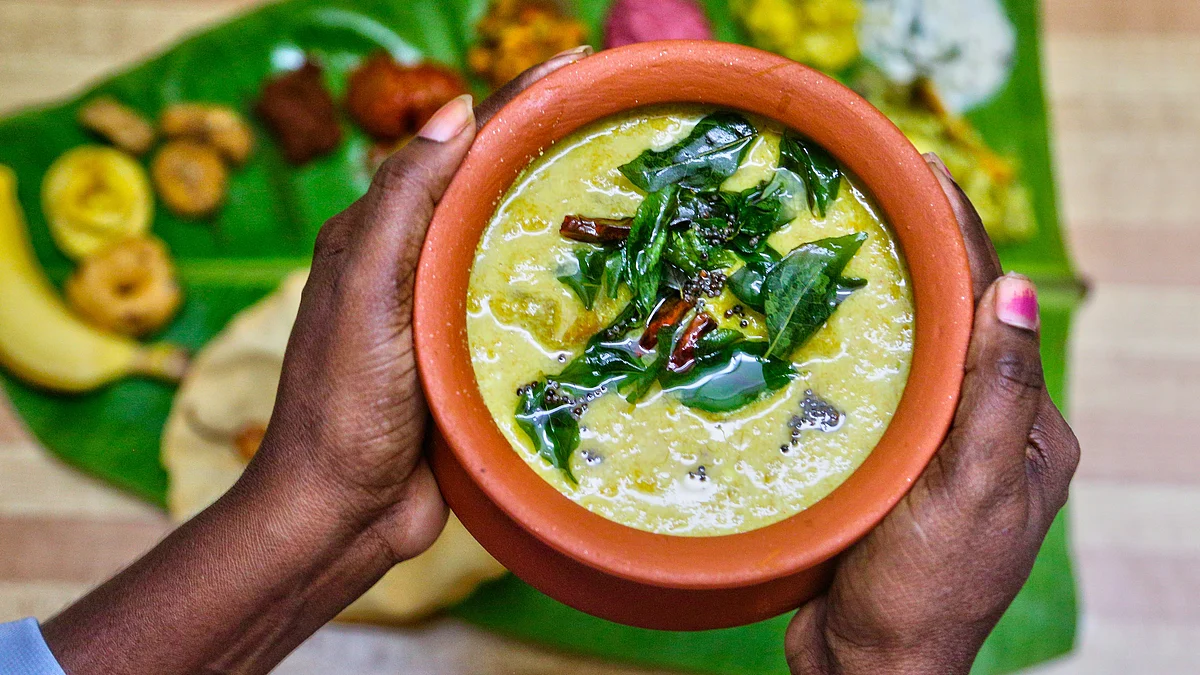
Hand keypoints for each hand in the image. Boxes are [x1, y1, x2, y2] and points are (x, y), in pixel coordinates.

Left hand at [248, 45, 596, 562]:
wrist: (341, 513)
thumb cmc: (343, 402)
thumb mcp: (363, 292)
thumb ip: (401, 205)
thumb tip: (454, 111)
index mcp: (378, 235)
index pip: (454, 149)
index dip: (514, 103)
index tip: (577, 68)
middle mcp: (412, 266)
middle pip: (489, 191)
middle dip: (548, 150)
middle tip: (619, 125)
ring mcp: (445, 316)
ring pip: (512, 252)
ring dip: (564, 220)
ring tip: (632, 197)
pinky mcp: (473, 362)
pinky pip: (524, 313)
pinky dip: (564, 291)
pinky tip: (611, 288)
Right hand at [784, 155, 1080, 673]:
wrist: (873, 667)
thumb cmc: (928, 586)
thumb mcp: (973, 486)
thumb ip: (997, 392)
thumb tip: (1016, 290)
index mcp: (1027, 430)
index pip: (997, 311)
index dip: (964, 237)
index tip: (924, 172)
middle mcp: (988, 433)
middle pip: (958, 323)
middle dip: (924, 253)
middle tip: (873, 191)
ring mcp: (937, 451)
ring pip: (914, 356)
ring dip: (886, 298)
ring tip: (841, 240)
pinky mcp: (890, 469)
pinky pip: (878, 394)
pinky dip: (855, 352)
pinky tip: (814, 328)